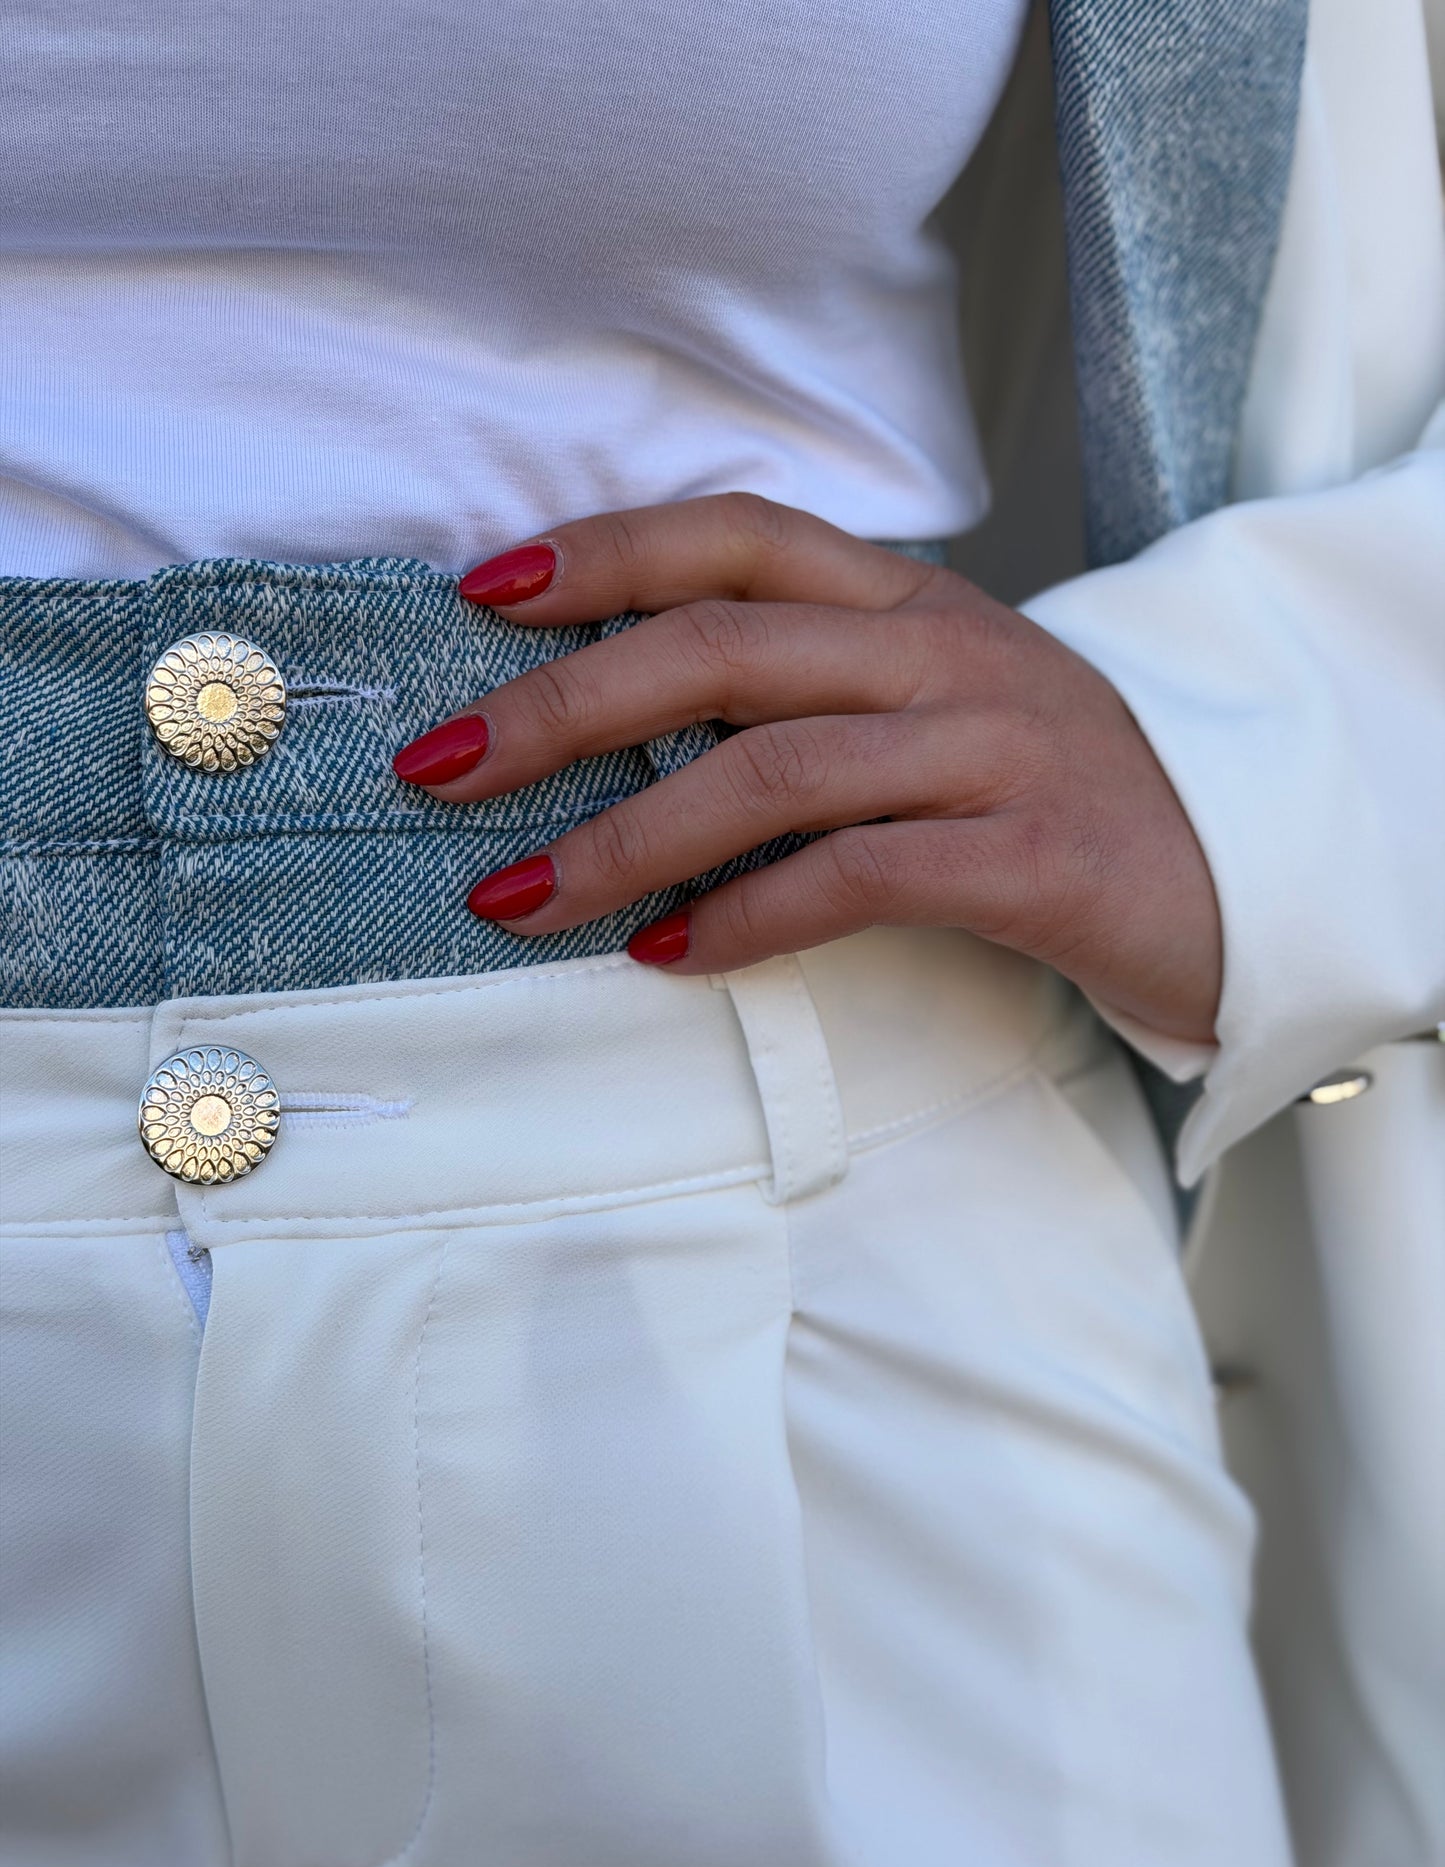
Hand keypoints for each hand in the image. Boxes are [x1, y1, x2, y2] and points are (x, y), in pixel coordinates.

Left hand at [392, 494, 1222, 1043]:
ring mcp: (995, 749)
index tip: (484, 592)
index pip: (737, 536)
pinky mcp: (1034, 858)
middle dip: (562, 704)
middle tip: (441, 767)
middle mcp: (947, 651)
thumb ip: (807, 685)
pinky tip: (667, 955)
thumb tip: (621, 713)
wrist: (1231, 869)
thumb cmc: (1042, 790)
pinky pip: (858, 877)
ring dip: (622, 837)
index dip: (604, 551)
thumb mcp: (933, 701)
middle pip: (722, 645)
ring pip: (774, 766)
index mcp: (912, 599)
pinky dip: (746, 916)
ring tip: (517, 897)